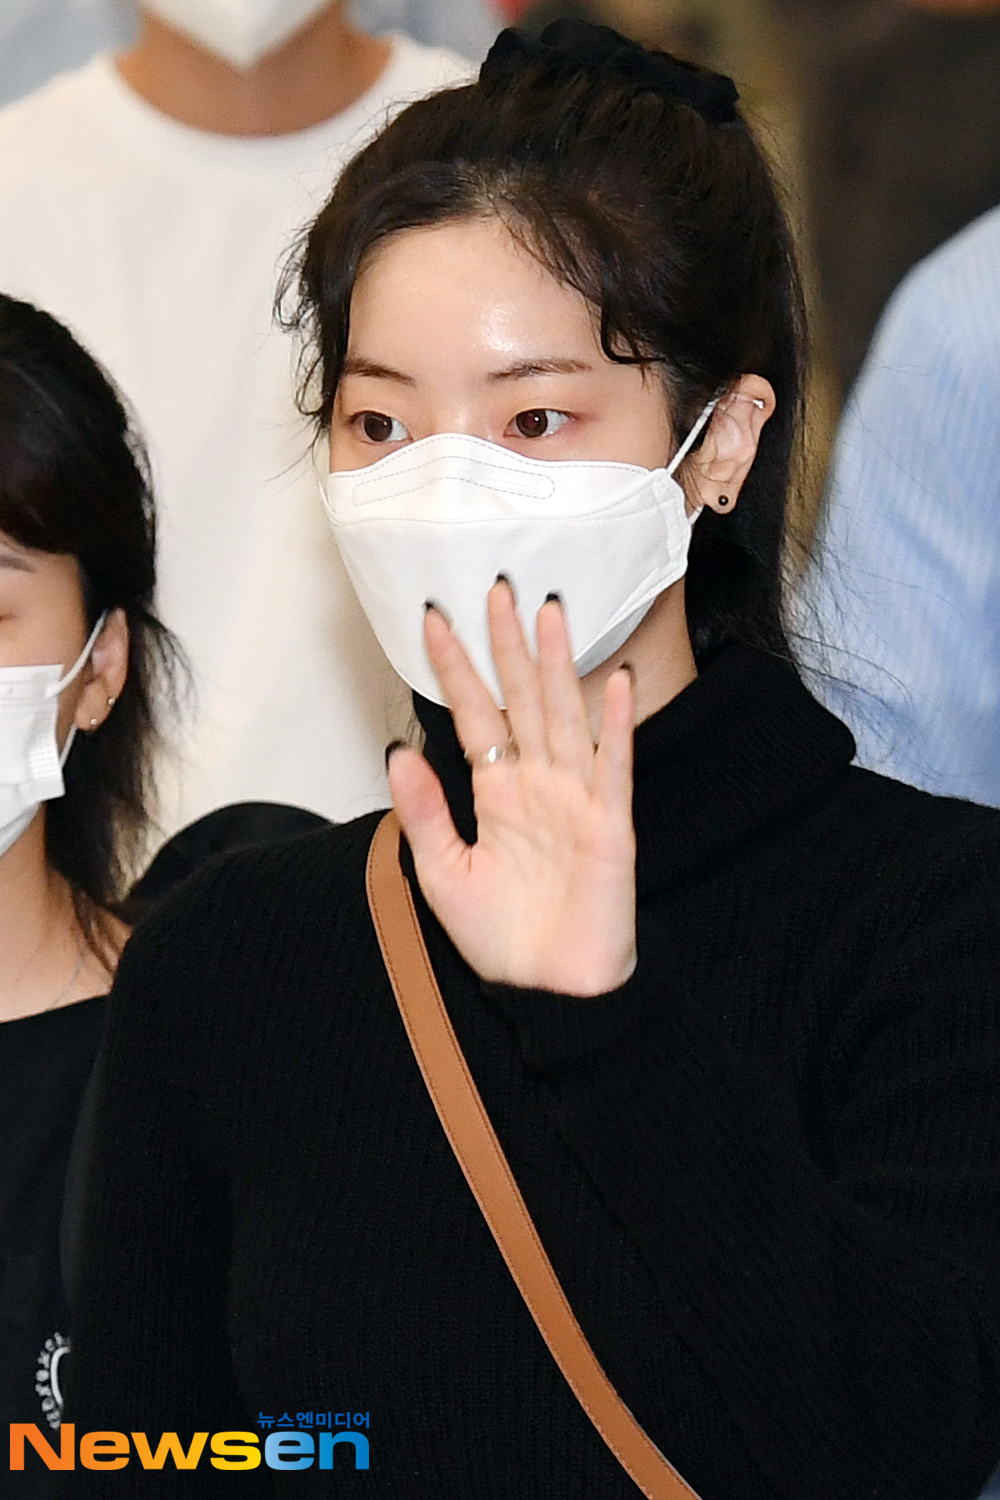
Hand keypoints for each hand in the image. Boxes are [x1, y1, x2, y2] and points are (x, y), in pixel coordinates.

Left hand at [387, 580, 636, 996]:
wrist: (550, 993)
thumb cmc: (503, 940)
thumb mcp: (443, 874)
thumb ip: (423, 812)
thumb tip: (396, 750)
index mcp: (496, 794)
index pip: (472, 716)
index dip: (455, 669)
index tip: (433, 620)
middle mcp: (536, 786)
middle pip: (521, 700)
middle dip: (509, 645)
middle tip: (497, 586)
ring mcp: (576, 801)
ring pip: (564, 717)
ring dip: (558, 665)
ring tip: (549, 611)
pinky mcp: (610, 826)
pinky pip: (614, 766)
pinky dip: (616, 724)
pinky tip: (615, 680)